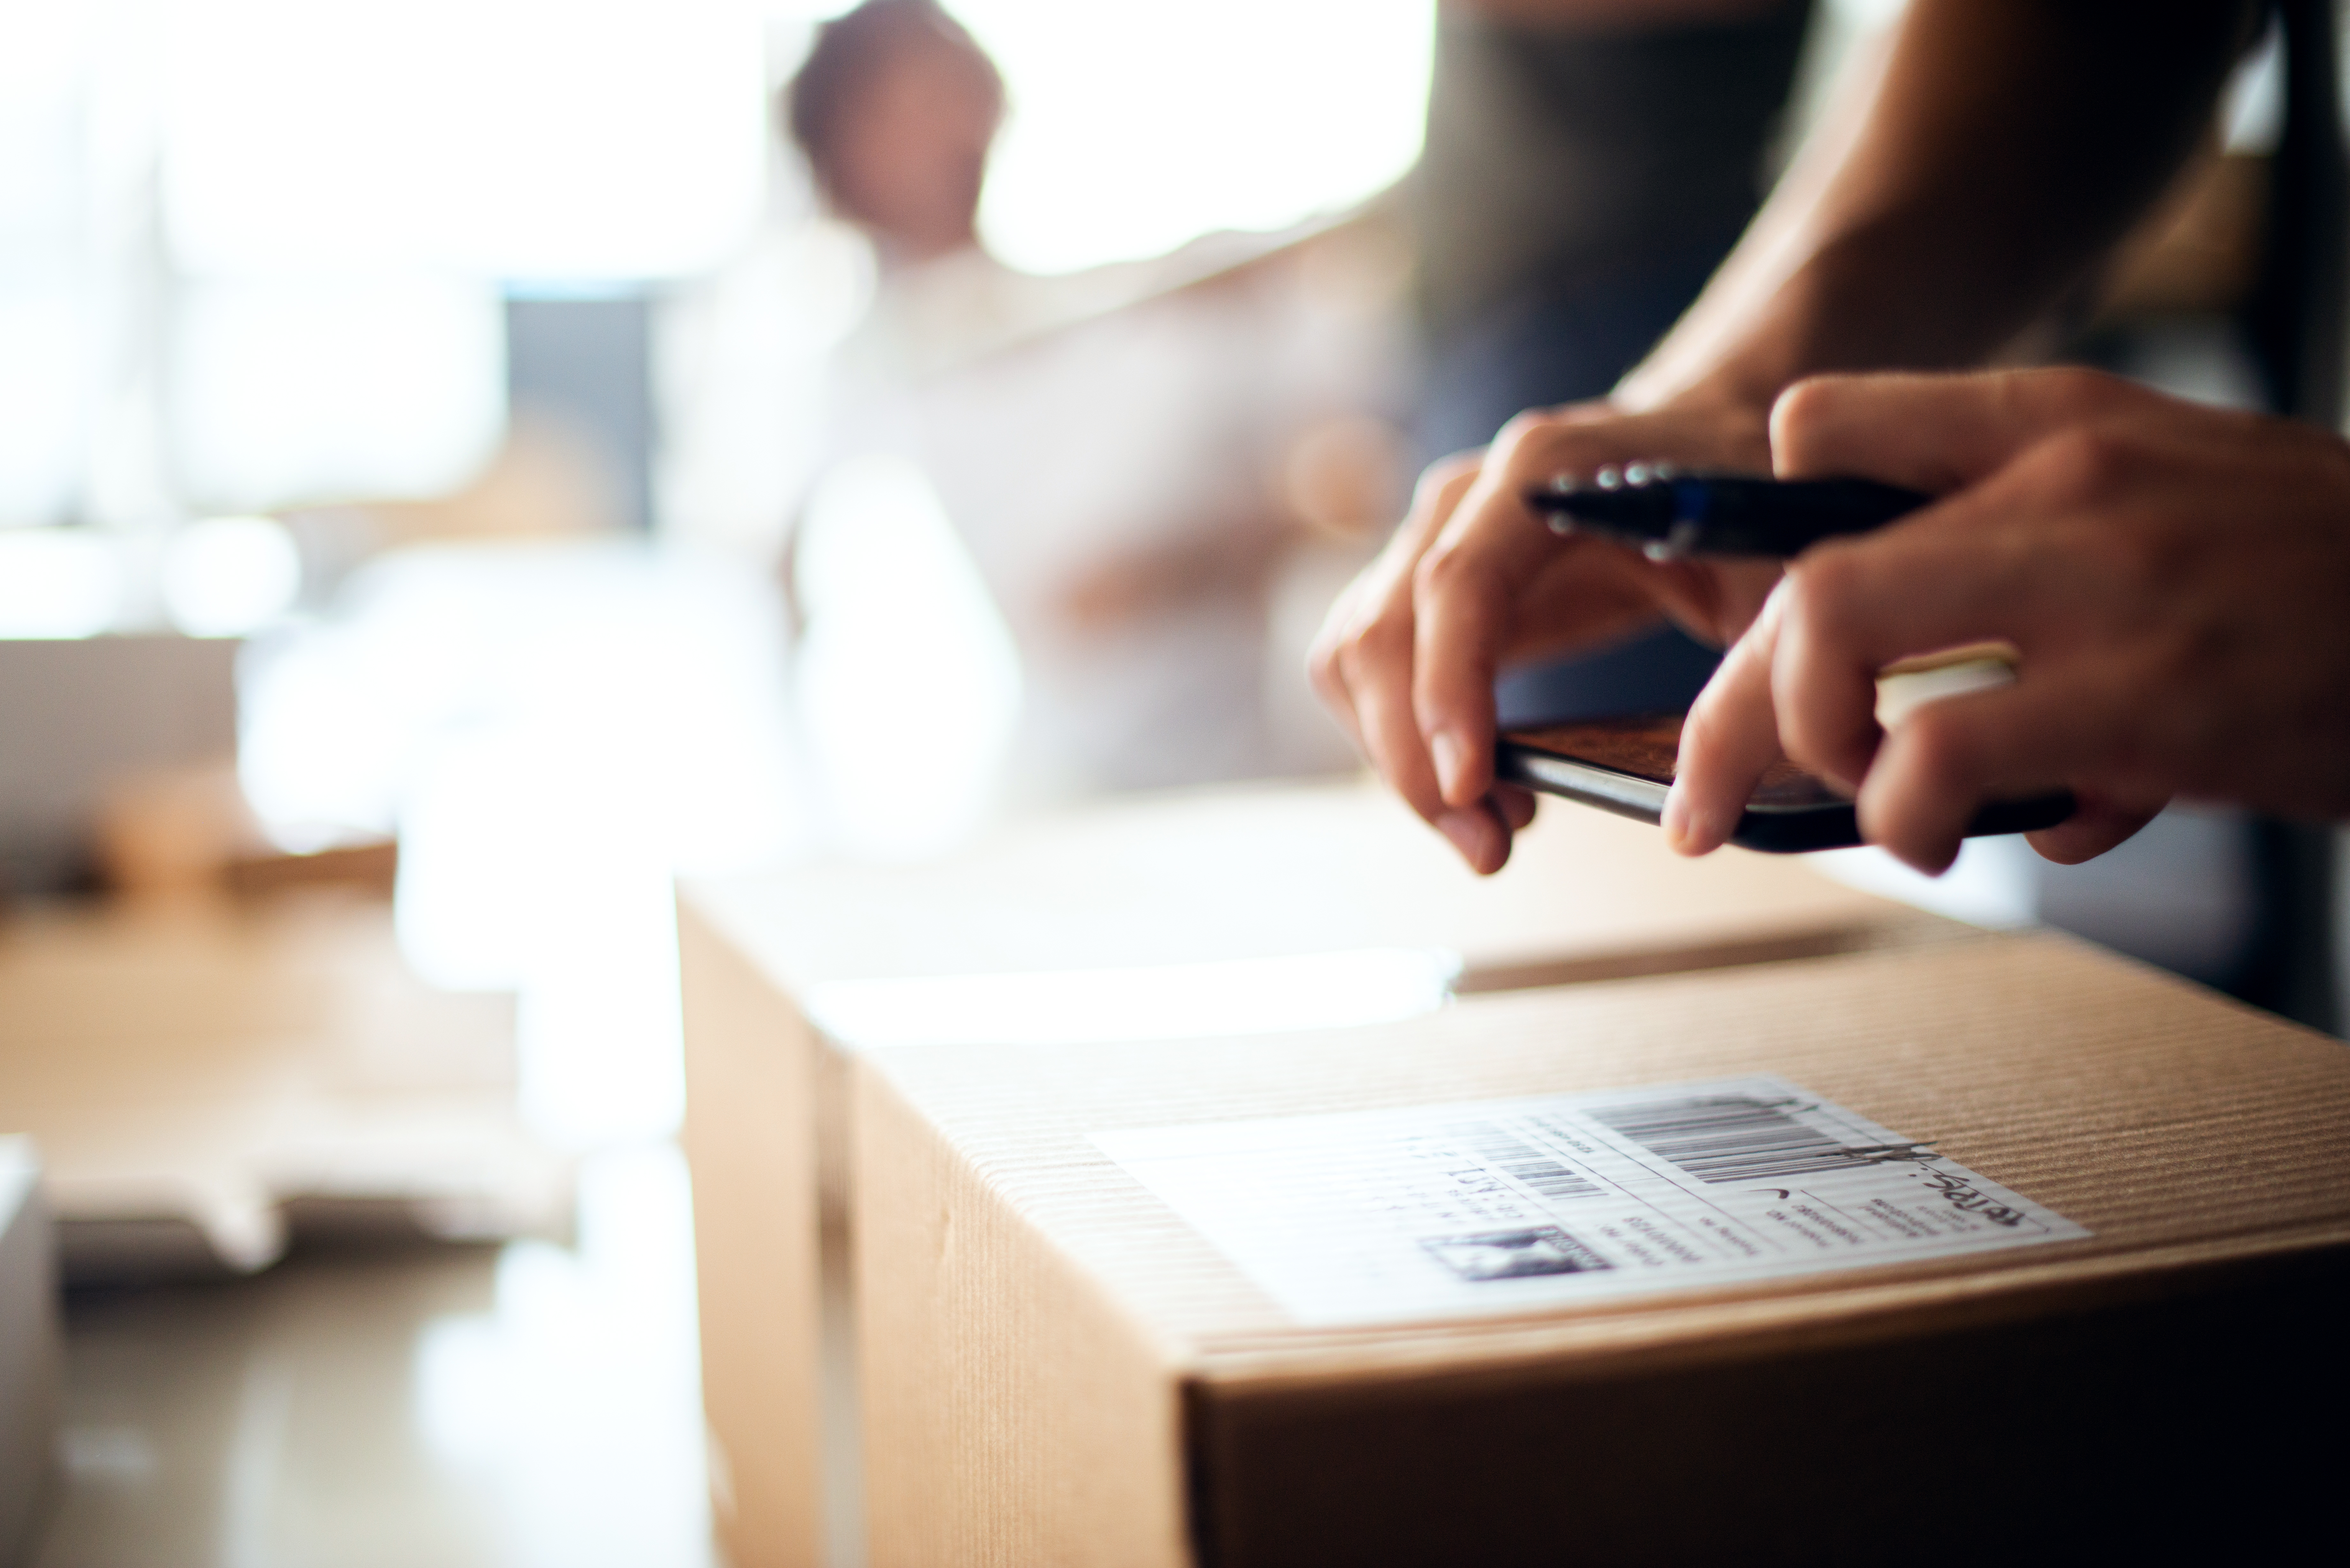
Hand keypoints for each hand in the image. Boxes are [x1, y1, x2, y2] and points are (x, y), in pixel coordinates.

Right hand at [1309, 398, 1780, 872]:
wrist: (1707, 433)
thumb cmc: (1739, 501)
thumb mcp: (1773, 576)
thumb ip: (1747, 679)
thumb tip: (1696, 821)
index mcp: (1545, 470)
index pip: (1457, 585)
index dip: (1448, 691)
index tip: (1471, 787)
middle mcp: (1466, 494)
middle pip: (1382, 633)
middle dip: (1413, 758)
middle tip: (1487, 849)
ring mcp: (1430, 533)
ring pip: (1355, 656)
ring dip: (1396, 758)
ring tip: (1487, 830)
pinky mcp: (1418, 578)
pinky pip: (1363, 665)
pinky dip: (1396, 738)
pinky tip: (1475, 784)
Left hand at [1667, 367, 2349, 872]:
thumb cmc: (2321, 579)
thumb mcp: (2177, 504)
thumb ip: (2051, 582)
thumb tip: (1995, 776)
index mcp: (2060, 424)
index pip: (1829, 427)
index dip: (1757, 525)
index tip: (1749, 621)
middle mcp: (2061, 485)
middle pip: (1803, 573)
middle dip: (1733, 698)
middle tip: (1718, 782)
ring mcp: (2102, 589)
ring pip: (1833, 634)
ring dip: (1805, 743)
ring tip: (1861, 804)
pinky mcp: (2144, 698)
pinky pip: (1939, 753)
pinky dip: (1905, 814)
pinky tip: (1943, 840)